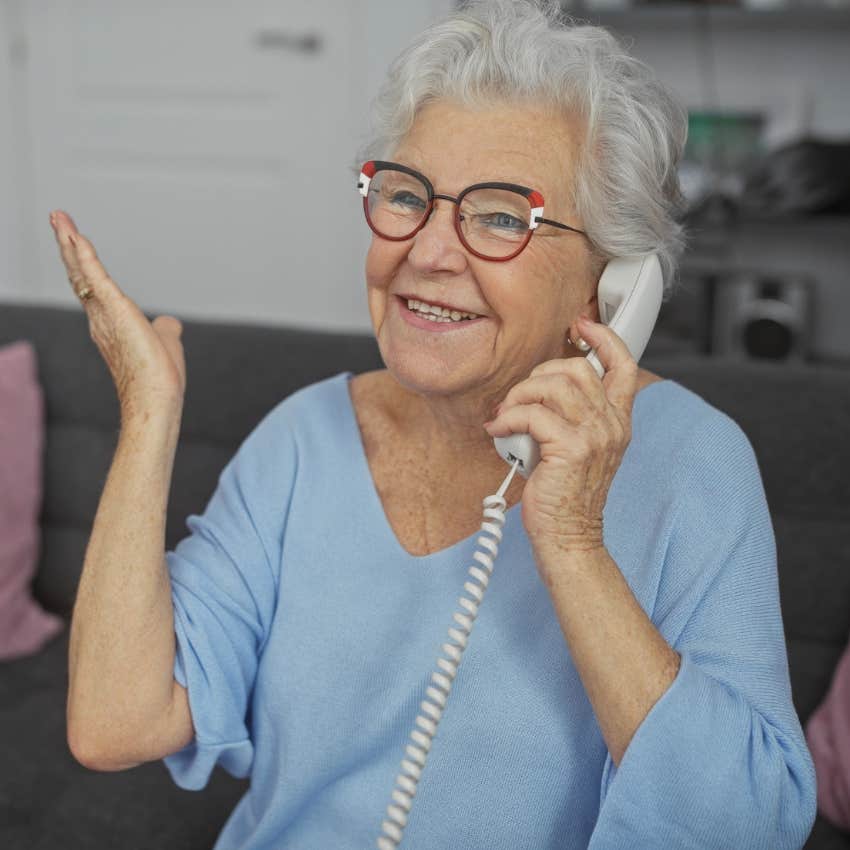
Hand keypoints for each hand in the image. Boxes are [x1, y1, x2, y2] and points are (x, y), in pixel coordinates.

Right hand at [49, 210, 186, 422]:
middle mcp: (99, 318)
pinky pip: (95, 277)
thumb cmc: (158, 377)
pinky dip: (85, 255)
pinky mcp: (115, 310)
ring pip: (81, 271)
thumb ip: (166, 329)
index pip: (92, 287)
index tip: (73, 241)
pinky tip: (76, 236)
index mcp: (110, 324)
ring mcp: (103, 315)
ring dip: (70, 242)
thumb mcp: (165, 343)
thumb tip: (171, 323)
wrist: (155, 398)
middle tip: (58, 219)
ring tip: (59, 218)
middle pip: (78, 275)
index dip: (81, 264)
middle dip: (68, 245)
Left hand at [483, 317, 637, 560]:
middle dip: (538, 373)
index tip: (580, 326)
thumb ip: (571, 417)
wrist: (569, 537)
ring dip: (520, 395)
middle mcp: (612, 424)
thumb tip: (536, 391)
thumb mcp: (579, 448)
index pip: (624, 365)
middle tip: (520, 397)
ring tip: (507, 415)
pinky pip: (531, 414)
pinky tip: (499, 430)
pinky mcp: (571, 448)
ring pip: (552, 385)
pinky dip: (507, 418)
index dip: (603, 338)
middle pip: (576, 368)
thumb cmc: (565, 495)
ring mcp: (595, 435)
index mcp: (617, 421)